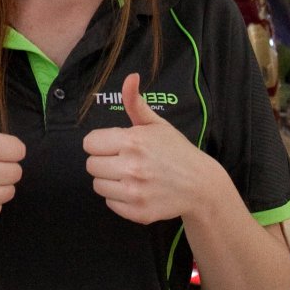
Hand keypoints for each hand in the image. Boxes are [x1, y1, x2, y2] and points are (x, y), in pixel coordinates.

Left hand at [83, 73, 221, 225]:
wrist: (200, 185)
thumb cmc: (175, 150)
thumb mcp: (156, 124)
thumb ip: (135, 102)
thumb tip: (130, 76)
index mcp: (133, 141)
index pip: (90, 143)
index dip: (101, 143)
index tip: (115, 145)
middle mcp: (131, 167)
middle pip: (91, 165)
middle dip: (104, 161)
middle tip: (123, 161)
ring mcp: (134, 192)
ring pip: (98, 185)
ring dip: (110, 181)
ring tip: (129, 176)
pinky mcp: (138, 212)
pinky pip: (110, 203)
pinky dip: (119, 198)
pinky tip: (136, 190)